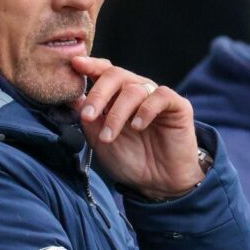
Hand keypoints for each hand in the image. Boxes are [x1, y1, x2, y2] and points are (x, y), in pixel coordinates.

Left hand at [70, 56, 204, 199]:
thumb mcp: (101, 142)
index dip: (90, 66)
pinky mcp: (178, 106)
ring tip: (109, 137)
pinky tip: (138, 126)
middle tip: (87, 116)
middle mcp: (136, 91)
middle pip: (115, 74)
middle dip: (98, 94)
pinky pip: (161, 96)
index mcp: (116, 96)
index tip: (75, 64)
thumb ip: (89, 120)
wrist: (159, 184)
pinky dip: (146, 110)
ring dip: (117, 113)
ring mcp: (156, 97)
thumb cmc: (130, 161)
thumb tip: (72, 99)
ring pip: (134, 89)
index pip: (103, 72)